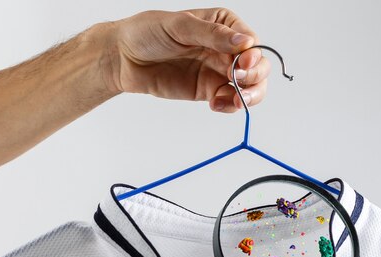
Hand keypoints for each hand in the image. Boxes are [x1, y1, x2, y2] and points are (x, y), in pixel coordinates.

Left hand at [103, 8, 268, 112]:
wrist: (123, 58)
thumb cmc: (148, 33)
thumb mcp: (180, 27)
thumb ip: (213, 35)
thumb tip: (244, 42)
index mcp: (224, 25)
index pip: (252, 42)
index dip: (253, 56)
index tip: (243, 65)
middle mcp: (226, 48)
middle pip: (257, 67)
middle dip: (254, 79)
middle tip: (238, 84)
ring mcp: (219, 71)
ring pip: (249, 87)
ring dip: (247, 97)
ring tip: (233, 101)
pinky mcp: (209, 90)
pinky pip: (230, 101)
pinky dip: (229, 106)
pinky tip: (216, 104)